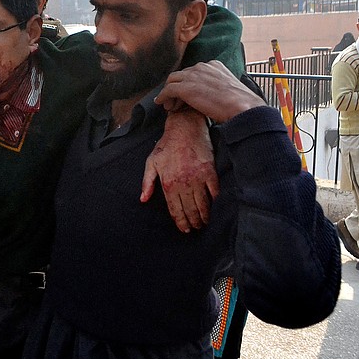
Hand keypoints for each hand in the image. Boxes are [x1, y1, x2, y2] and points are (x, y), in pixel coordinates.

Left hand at [140, 107, 218, 231]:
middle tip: (196, 229)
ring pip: (203, 204)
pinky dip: (215, 202)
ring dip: (204, 216)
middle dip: (193, 222)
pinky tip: (215, 209)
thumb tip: (143, 200)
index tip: (184, 230)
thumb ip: (147, 183)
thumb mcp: (151, 163)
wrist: (185, 128)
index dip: (180, 222)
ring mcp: (198, 178)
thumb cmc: (167, 146)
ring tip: (205, 223)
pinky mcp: (210, 172)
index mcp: (168, 183)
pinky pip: (214, 192)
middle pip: (190, 210)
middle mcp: (183, 183)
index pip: (175, 209)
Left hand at [155, 61, 263, 122]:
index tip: (187, 96)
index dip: (188, 84)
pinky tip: (162, 104)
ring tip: (170, 106)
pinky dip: (163, 97)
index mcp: (214, 65)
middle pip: (181, 75)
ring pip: (172, 81)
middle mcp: (202, 67)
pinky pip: (168, 90)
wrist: (242, 107)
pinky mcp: (185, 87)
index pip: (194, 72)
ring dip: (169, 93)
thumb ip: (218, 87)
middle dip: (177, 88)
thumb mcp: (229, 88)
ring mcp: (193, 76)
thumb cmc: (240, 103)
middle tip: (175, 102)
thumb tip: (214, 96)